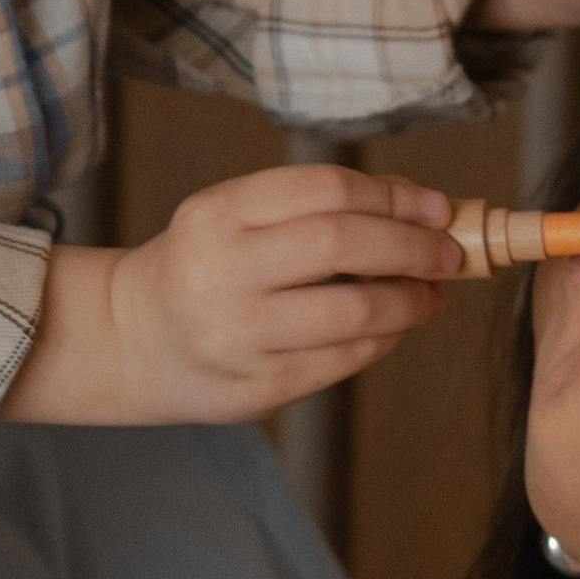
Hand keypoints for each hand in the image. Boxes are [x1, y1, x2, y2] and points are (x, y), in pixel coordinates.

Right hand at [0, 164, 459, 425]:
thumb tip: (420, 205)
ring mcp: (236, 336)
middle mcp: (220, 272)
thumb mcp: (236, 217)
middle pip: (342, 244)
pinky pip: (343, 360)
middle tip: (448, 253)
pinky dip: (383, 338)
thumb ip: (316, 206)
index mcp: (215, 214)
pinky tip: (391, 326)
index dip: (392, 197)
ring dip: (410, 300)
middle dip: (413, 247)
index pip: (323, 190)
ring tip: (429, 293)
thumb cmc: (202, 267)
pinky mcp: (256, 388)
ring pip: (353, 310)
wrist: (131, 341)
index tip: (435, 209)